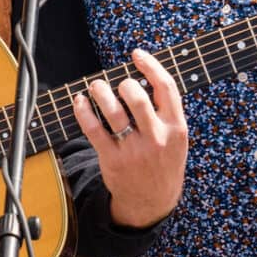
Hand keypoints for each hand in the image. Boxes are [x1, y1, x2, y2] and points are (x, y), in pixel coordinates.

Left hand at [69, 48, 187, 228]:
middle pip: (136, 97)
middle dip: (122, 83)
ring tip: (96, 87)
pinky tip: (80, 102)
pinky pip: (93, 130)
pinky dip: (83, 111)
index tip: (137, 54)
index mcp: (176, 128)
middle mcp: (156, 138)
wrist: (153, 202)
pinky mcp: (112, 160)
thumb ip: (166, 111)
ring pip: (112, 111)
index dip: (150, 66)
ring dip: (100, 92)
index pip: (166, 88)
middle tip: (117, 84)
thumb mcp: (176, 138)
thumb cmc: (163, 161)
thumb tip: (143, 75)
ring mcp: (133, 150)